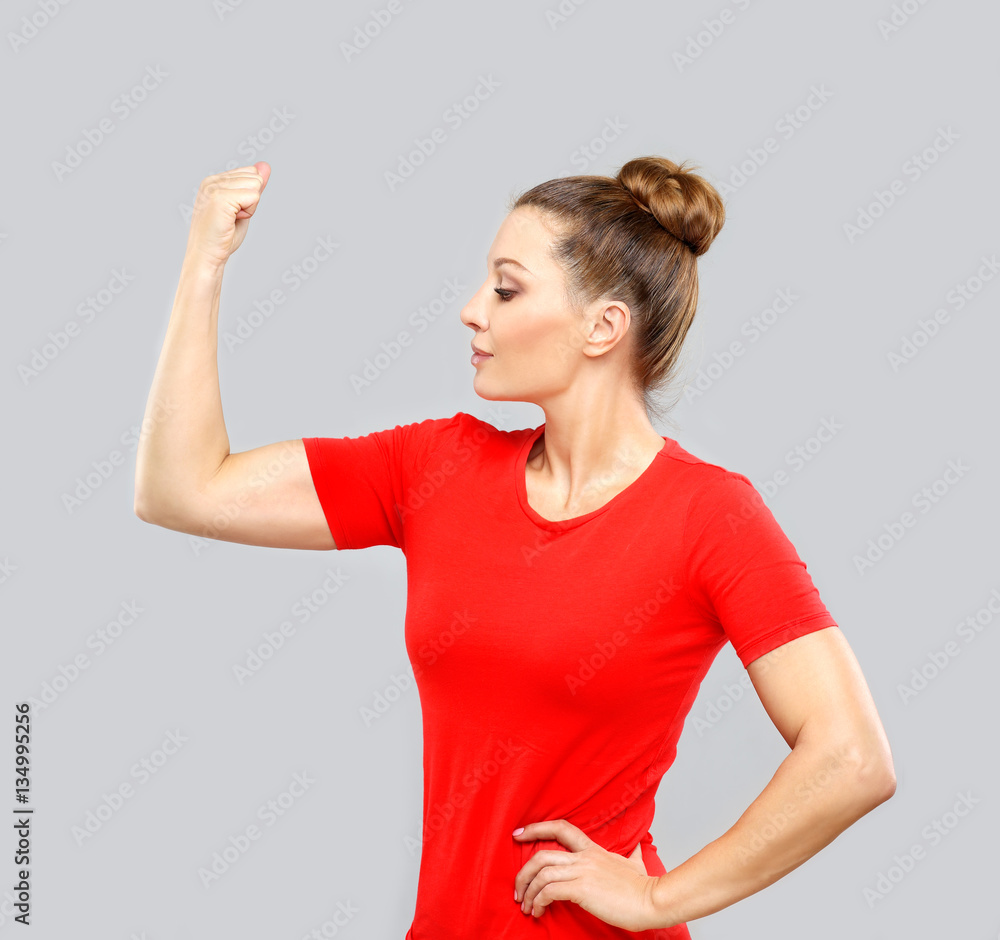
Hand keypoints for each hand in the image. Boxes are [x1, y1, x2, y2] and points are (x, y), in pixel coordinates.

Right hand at [184, 162, 270, 269]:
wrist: (207, 256)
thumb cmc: (223, 237)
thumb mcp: (243, 207)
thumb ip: (253, 186)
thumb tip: (265, 165)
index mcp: (214, 181)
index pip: (250, 173)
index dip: (250, 197)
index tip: (234, 212)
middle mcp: (212, 180)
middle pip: (255, 177)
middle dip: (252, 201)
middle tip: (233, 218)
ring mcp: (214, 187)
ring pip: (255, 186)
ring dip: (250, 207)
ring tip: (231, 219)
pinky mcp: (220, 197)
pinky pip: (254, 196)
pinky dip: (249, 212)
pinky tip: (232, 220)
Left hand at [512, 818, 660, 930]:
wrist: (652, 900)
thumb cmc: (643, 886)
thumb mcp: (636, 862)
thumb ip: (632, 852)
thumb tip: (638, 845)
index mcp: (592, 849)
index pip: (560, 828)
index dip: (536, 828)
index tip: (518, 834)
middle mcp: (584, 857)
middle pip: (541, 855)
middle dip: (523, 873)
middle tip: (517, 889)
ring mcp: (582, 872)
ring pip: (541, 874)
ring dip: (528, 891)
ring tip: (526, 906)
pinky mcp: (582, 889)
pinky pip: (549, 891)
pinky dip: (538, 901)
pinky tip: (538, 911)